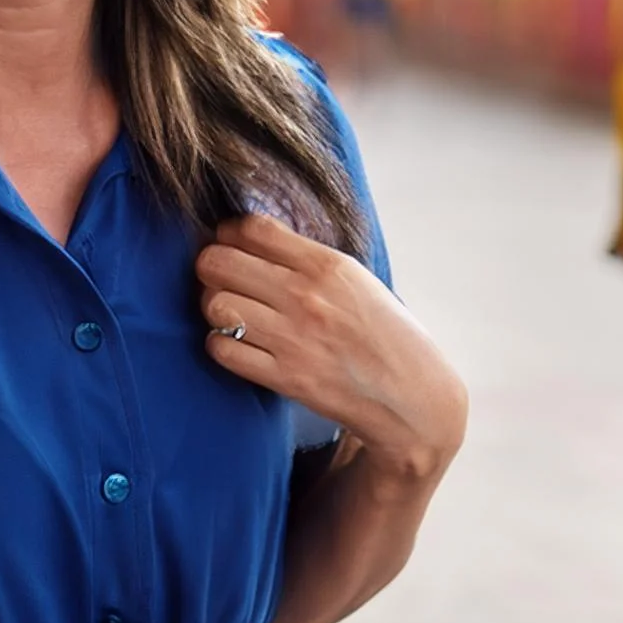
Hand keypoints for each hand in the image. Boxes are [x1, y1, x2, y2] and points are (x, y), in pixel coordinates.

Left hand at [197, 216, 466, 482]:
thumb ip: (307, 258)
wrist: (411, 394)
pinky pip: (223, 349)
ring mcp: (294, 337)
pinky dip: (221, 344)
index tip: (230, 243)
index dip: (230, 232)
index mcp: (327, 264)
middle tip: (220, 278)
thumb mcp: (356, 279)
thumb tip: (251, 236)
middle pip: (220, 262)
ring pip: (216, 304)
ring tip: (229, 312)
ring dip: (214, 306)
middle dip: (211, 266)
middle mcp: (306, 296)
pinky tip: (237, 343)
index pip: (251, 228)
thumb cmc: (384, 332)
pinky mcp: (285, 377)